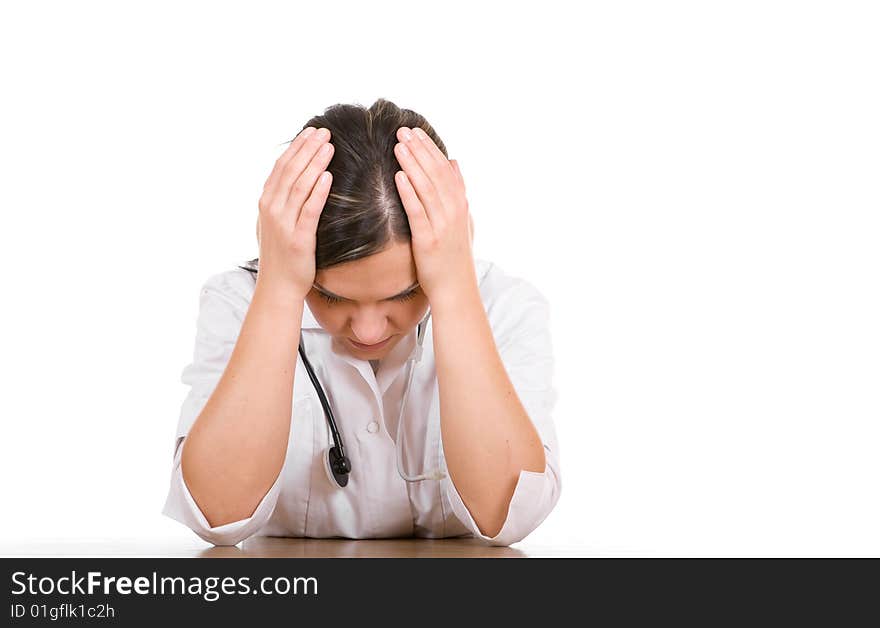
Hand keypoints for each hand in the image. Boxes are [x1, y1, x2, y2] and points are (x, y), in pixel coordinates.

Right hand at [256, 126, 333, 297]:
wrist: (278, 287)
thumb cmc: (281, 255)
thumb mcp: (275, 223)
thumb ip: (281, 202)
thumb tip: (292, 180)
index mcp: (266, 203)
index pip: (281, 167)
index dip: (297, 147)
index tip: (311, 131)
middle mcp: (271, 209)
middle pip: (290, 171)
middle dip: (308, 148)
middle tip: (325, 131)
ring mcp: (283, 223)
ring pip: (299, 186)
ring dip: (315, 163)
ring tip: (329, 146)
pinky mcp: (298, 238)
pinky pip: (309, 210)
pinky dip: (318, 192)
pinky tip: (328, 176)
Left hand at [393, 126, 475, 302]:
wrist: (456, 290)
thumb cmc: (454, 257)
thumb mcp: (463, 220)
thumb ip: (458, 191)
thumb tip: (454, 162)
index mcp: (460, 204)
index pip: (444, 169)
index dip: (429, 148)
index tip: (415, 131)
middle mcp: (454, 211)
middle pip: (435, 173)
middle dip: (419, 150)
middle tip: (402, 130)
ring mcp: (442, 225)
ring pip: (426, 187)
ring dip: (412, 164)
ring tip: (398, 145)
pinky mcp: (429, 240)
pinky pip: (417, 211)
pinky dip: (409, 192)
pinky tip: (398, 176)